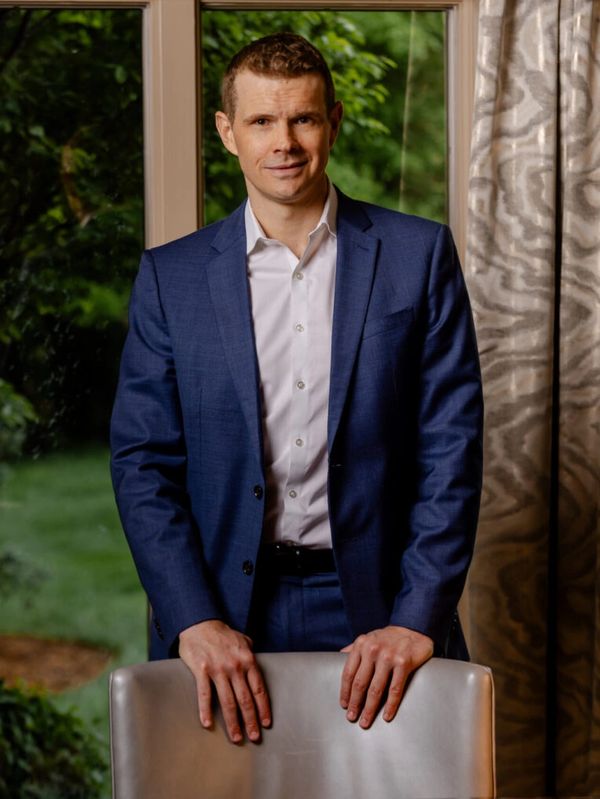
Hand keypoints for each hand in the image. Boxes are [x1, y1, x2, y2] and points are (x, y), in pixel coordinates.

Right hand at [179, 619, 270, 743]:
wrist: (200, 623)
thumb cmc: (222, 634)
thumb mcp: (243, 640)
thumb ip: (251, 653)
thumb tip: (256, 664)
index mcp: (248, 660)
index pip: (259, 689)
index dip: (263, 708)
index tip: (266, 723)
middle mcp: (235, 666)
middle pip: (246, 700)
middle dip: (251, 721)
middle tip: (254, 737)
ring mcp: (218, 669)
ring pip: (228, 702)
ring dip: (233, 722)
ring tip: (236, 738)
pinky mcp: (202, 670)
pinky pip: (205, 695)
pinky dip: (206, 711)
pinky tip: (207, 724)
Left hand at [339, 625, 432, 727]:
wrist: (413, 629)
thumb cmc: (388, 638)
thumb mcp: (368, 638)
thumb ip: (354, 649)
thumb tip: (337, 658)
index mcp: (361, 644)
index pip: (348, 673)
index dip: (345, 692)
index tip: (344, 705)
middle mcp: (373, 649)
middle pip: (360, 683)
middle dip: (355, 703)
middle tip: (352, 718)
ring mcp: (389, 656)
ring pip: (376, 689)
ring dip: (369, 709)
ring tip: (365, 721)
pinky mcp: (404, 663)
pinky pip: (395, 689)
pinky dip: (390, 705)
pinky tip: (386, 716)